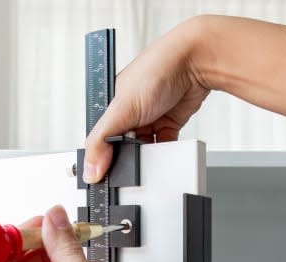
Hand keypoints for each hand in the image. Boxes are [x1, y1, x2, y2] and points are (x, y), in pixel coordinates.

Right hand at [83, 17, 209, 182]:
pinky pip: (163, 145)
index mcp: (111, 106)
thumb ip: (102, 141)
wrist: (194, 63)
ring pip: (144, 148)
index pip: (100, 140)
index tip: (106, 175)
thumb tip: (90, 169)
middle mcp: (129, 111)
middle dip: (126, 157)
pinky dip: (164, 151)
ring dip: (147, 155)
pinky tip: (164, 150)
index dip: (102, 158)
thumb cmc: (157, 69)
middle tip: (130, 167)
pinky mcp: (169, 122)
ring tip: (149, 155)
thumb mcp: (121, 109)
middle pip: (122, 147)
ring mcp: (150, 117)